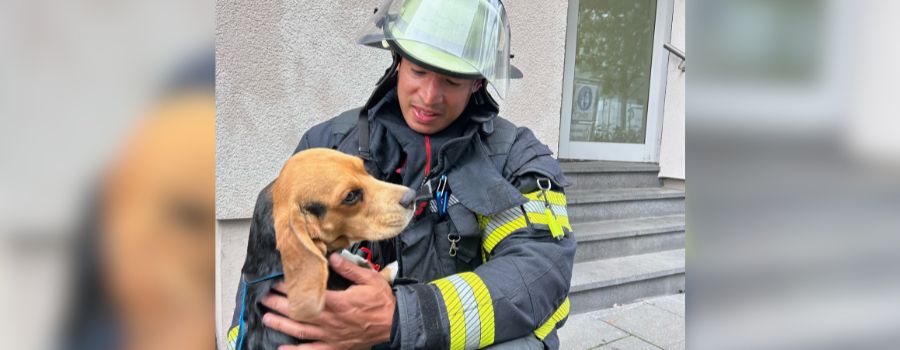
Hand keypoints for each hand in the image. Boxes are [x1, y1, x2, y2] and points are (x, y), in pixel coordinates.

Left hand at [262, 253, 395, 349]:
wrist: (395, 324)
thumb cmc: (382, 301)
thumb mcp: (369, 279)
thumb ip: (349, 268)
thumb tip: (332, 257)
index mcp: (338, 303)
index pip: (308, 295)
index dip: (290, 289)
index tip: (277, 282)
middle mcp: (331, 321)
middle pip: (299, 313)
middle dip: (279, 305)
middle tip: (265, 298)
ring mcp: (331, 336)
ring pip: (300, 331)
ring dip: (281, 325)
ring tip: (266, 318)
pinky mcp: (335, 347)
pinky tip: (281, 349)